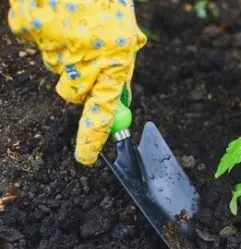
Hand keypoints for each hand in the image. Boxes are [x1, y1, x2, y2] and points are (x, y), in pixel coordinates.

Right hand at [8, 0, 146, 164]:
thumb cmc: (108, 4)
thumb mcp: (126, 37)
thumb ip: (122, 70)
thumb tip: (121, 103)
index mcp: (115, 63)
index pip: (103, 113)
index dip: (93, 138)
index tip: (85, 158)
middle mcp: (85, 60)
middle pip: (72, 94)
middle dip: (76, 84)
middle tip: (84, 59)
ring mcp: (56, 46)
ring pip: (54, 68)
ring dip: (63, 55)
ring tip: (74, 26)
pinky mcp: (32, 29)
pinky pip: (35, 41)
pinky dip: (43, 31)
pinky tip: (56, 13)